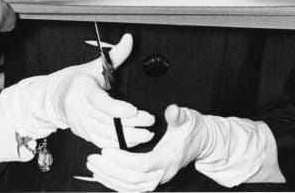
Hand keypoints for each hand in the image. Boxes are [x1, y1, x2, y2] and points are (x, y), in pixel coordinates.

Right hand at [0, 34, 154, 149]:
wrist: (55, 97)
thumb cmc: (78, 80)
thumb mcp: (94, 65)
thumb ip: (115, 55)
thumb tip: (129, 39)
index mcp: (81, 89)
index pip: (99, 102)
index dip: (116, 108)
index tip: (133, 109)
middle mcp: (79, 109)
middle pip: (106, 120)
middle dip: (130, 124)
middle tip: (149, 121)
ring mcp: (80, 124)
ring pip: (106, 135)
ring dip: (128, 137)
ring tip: (147, 134)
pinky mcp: (84, 135)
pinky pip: (102, 143)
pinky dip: (119, 145)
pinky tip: (134, 141)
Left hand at [86, 104, 207, 190]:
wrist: (201, 142)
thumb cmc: (192, 129)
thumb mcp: (187, 118)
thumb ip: (177, 115)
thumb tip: (172, 110)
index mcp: (168, 159)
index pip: (142, 165)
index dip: (122, 160)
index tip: (106, 150)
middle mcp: (162, 174)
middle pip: (133, 180)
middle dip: (110, 170)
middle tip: (92, 158)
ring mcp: (157, 180)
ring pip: (130, 188)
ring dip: (110, 178)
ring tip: (93, 166)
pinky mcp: (152, 181)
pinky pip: (132, 189)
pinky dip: (116, 184)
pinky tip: (103, 175)